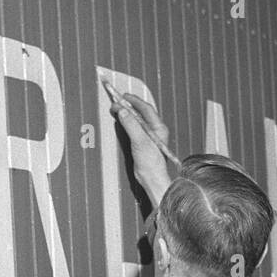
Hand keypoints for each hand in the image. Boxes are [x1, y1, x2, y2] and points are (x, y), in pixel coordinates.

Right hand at [108, 90, 175, 207]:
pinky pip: (134, 128)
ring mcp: (149, 137)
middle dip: (129, 105)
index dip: (134, 101)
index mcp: (158, 127)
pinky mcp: (143, 143)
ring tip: (117, 109)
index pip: (146, 108)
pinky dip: (127, 122)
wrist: (152, 179)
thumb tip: (122, 111)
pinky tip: (121, 121)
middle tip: (117, 101)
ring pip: (137, 120)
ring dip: (127, 113)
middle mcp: (155, 130)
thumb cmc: (151, 163)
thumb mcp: (140, 141)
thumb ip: (131, 125)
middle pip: (141, 113)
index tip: (123, 96)